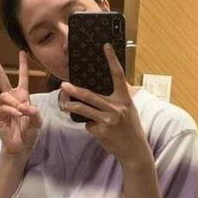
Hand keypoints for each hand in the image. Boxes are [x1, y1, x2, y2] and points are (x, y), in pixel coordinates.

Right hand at [0, 49, 41, 156]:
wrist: (22, 146)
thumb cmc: (29, 133)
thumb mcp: (38, 121)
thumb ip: (35, 112)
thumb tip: (24, 106)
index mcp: (22, 96)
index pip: (22, 77)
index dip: (22, 65)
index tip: (22, 52)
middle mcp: (11, 99)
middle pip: (2, 78)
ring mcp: (3, 107)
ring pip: (4, 95)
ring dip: (14, 103)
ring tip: (21, 112)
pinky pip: (2, 108)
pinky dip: (11, 110)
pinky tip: (16, 115)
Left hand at [61, 44, 151, 167]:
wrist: (135, 150)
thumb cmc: (131, 128)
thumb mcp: (129, 109)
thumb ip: (120, 96)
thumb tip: (113, 81)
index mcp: (125, 98)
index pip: (118, 75)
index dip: (112, 59)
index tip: (105, 46)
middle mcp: (117, 107)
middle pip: (91, 95)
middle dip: (75, 90)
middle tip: (64, 85)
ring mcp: (108, 120)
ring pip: (83, 110)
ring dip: (70, 106)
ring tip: (63, 104)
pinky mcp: (101, 131)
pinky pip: (88, 124)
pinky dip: (89, 125)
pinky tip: (97, 130)